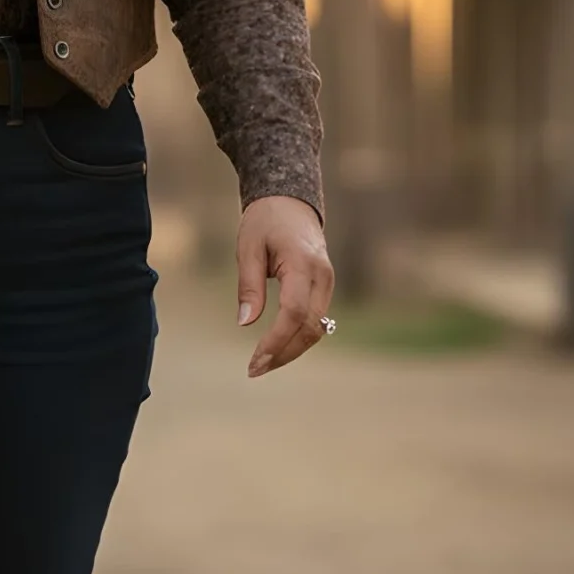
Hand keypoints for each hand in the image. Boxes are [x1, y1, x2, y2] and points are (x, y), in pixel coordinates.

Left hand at [236, 197, 333, 378]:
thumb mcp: (248, 248)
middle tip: (254, 370)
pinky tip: (277, 349)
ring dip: (291, 350)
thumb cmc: (265, 222)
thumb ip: (249, 286)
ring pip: (317, 329)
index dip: (276, 341)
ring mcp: (327, 283)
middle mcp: (322, 276)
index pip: (294, 312)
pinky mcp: (324, 288)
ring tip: (262, 364)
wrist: (290, 203)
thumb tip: (245, 323)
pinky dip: (298, 338)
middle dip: (283, 353)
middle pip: (309, 328)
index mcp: (302, 263)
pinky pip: (316, 320)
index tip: (255, 360)